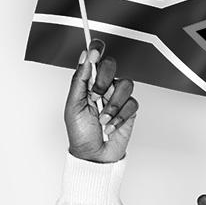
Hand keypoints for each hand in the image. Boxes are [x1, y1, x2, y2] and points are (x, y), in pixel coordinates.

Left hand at [65, 39, 138, 162]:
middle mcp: (104, 86)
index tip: (94, 49)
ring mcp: (117, 97)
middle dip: (103, 82)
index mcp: (88, 83)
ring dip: (112, 104)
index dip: (96, 49)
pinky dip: (119, 117)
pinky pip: (132, 103)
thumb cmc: (80, 133)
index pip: (94, 58)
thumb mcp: (73, 105)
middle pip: (112, 65)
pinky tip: (110, 125)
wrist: (93, 155)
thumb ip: (80, 80)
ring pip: (125, 84)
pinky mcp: (130, 110)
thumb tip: (84, 57)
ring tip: (102, 118)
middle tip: (94, 97)